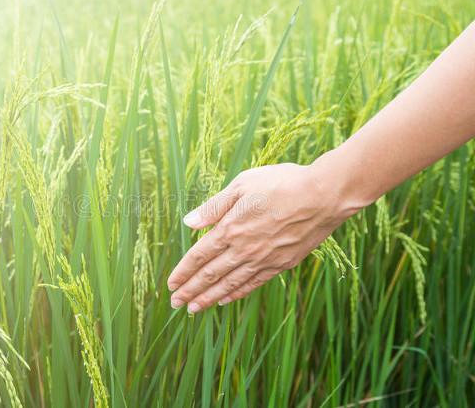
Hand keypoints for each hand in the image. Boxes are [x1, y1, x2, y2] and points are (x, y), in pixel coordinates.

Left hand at [167, 162, 360, 312]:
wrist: (323, 195)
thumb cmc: (282, 183)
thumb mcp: (242, 185)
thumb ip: (214, 207)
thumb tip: (188, 222)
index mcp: (231, 228)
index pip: (199, 255)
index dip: (183, 271)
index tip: (171, 284)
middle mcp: (244, 249)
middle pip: (210, 275)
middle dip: (191, 291)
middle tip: (175, 303)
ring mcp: (264, 259)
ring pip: (230, 284)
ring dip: (209, 298)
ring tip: (194, 309)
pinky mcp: (282, 264)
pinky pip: (253, 284)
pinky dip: (236, 294)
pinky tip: (225, 300)